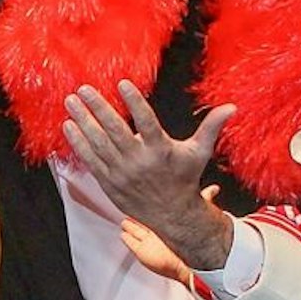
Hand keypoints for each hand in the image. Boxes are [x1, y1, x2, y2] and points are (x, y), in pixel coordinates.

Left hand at [65, 81, 235, 269]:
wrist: (171, 215)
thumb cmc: (184, 179)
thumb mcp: (199, 152)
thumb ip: (211, 127)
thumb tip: (232, 107)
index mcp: (160, 150)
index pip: (145, 122)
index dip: (134, 102)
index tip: (122, 84)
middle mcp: (138, 161)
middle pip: (114, 131)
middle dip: (97, 108)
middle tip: (83, 89)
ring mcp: (121, 173)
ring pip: (98, 144)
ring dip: (82, 121)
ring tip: (70, 102)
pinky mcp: (109, 182)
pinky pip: (90, 160)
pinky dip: (78, 143)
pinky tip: (69, 126)